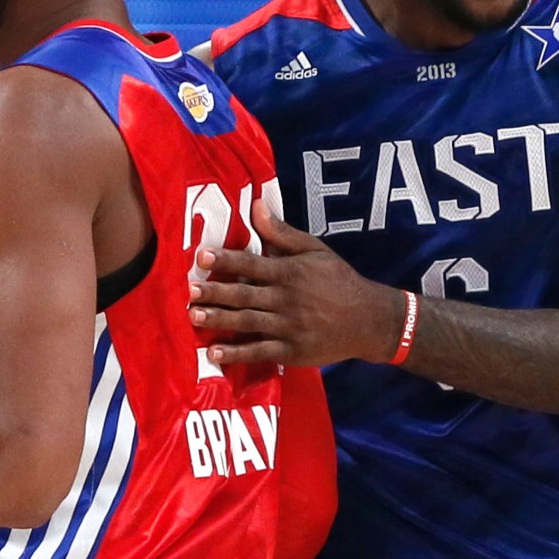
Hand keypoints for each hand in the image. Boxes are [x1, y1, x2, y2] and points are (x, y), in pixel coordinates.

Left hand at [189, 200, 403, 366]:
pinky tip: (215, 353)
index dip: (225, 259)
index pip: (252, 263)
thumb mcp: (315, 250)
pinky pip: (260, 352)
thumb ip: (282, 233)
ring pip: (247, 322)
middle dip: (215, 292)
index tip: (201, 256)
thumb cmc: (339, 280)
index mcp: (290, 272)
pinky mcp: (291, 351)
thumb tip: (257, 205)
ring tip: (194, 316)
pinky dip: (237, 353)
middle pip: (244, 294)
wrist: (368, 320)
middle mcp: (286, 299)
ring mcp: (288, 327)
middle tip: (189, 290)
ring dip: (219, 319)